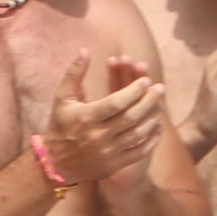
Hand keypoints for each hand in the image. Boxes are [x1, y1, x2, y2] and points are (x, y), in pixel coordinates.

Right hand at [45, 50, 165, 187]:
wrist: (56, 163)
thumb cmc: (60, 126)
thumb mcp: (62, 99)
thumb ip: (74, 74)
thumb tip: (85, 51)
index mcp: (85, 118)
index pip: (116, 102)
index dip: (134, 90)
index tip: (145, 80)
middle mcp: (97, 136)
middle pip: (131, 116)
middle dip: (149, 100)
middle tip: (160, 89)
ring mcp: (107, 152)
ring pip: (138, 133)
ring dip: (153, 117)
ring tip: (160, 104)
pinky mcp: (114, 165)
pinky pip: (140, 151)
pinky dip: (151, 139)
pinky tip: (156, 127)